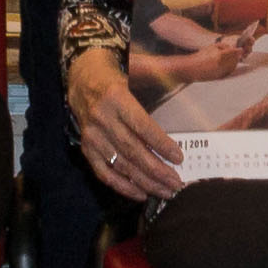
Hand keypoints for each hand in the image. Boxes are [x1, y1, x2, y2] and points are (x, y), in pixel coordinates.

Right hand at [68, 50, 188, 203]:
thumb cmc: (115, 79)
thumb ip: (157, 88)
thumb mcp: (135, 73)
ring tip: (166, 191)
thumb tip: (186, 106)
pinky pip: (104, 173)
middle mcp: (101, 118)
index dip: (160, 144)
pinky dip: (123, 186)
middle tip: (177, 183)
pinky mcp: (86, 149)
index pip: (141, 126)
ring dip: (145, 182)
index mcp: (116, 97)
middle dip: (157, 170)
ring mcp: (92, 136)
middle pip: (132, 150)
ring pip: (121, 165)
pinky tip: (141, 193)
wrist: (81, 79)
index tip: (178, 158)